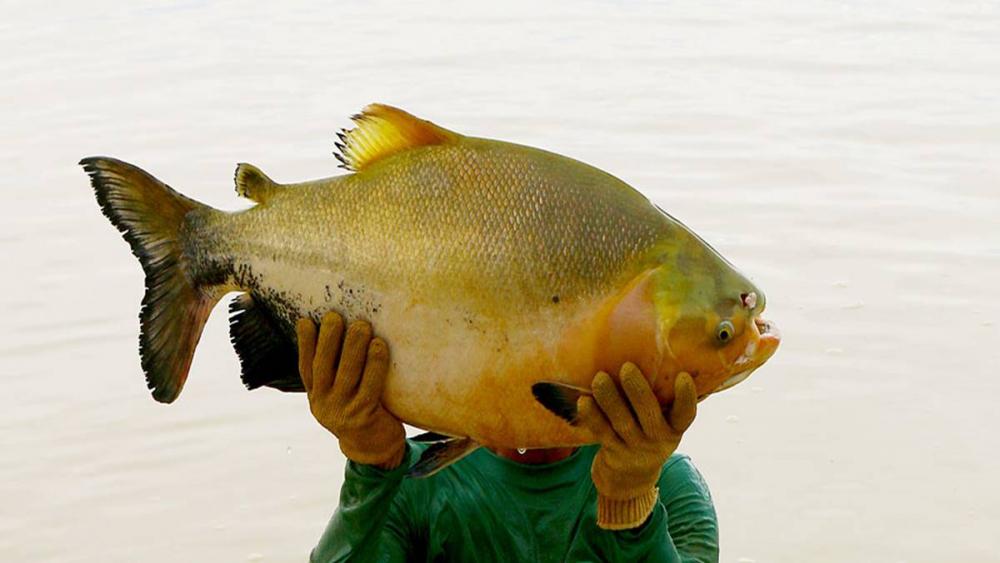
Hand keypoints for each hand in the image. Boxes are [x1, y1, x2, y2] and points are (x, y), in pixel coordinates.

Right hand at [296, 312, 405, 469]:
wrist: (375, 450)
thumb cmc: (362, 412)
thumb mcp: (342, 396)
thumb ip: (338, 373)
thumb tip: (345, 333)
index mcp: (316, 396)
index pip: (306, 367)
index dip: (304, 343)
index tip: (306, 320)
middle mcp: (324, 404)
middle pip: (323, 367)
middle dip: (328, 339)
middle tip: (335, 315)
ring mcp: (342, 411)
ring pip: (346, 374)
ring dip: (353, 346)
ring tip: (361, 325)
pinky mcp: (363, 417)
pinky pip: (369, 386)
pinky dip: (374, 364)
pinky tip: (379, 346)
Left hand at [577, 362, 696, 529]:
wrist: (630, 478)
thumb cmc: (648, 434)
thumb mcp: (663, 423)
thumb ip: (661, 398)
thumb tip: (650, 350)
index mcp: (674, 428)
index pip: (686, 414)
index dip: (686, 397)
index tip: (683, 377)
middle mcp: (658, 439)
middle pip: (649, 414)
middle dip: (638, 391)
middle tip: (627, 367)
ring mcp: (634, 448)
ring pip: (622, 422)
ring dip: (610, 399)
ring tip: (599, 378)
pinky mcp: (613, 452)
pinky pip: (602, 433)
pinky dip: (592, 417)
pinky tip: (583, 401)